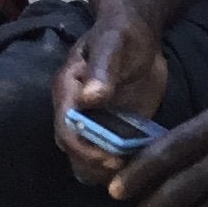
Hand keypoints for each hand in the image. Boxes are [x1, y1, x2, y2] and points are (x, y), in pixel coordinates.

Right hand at [51, 12, 171, 184]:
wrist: (139, 36)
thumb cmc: (121, 35)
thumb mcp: (112, 45)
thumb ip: (102, 69)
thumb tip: (88, 99)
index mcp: (68, 91)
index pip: (66, 130)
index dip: (83, 149)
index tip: (110, 159)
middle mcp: (76, 111)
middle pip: (73, 152)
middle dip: (94, 165)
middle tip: (124, 169)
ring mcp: (95, 123)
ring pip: (89, 160)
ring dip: (106, 172)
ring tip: (132, 171)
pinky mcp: (115, 130)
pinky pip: (112, 156)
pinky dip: (124, 166)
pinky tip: (142, 164)